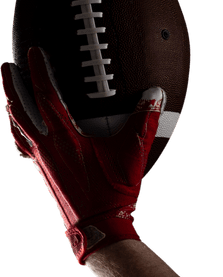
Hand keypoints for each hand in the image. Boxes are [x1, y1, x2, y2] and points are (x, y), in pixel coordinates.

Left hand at [1, 47, 164, 264]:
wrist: (100, 224)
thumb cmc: (114, 190)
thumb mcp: (133, 153)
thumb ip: (144, 121)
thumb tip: (154, 95)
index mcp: (64, 136)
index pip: (44, 95)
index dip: (38, 70)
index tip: (34, 52)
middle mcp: (47, 146)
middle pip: (18, 108)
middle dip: (10, 84)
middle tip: (6, 65)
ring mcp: (41, 160)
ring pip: (16, 127)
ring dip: (10, 106)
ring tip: (8, 92)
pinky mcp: (44, 171)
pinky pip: (24, 145)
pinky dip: (19, 132)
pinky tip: (22, 132)